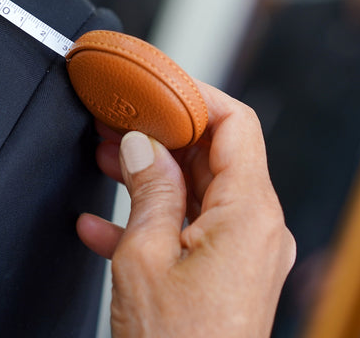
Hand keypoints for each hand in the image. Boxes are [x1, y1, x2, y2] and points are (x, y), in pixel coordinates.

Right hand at [77, 81, 294, 336]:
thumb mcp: (146, 255)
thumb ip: (148, 188)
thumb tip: (142, 145)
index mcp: (250, 214)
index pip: (236, 123)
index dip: (196, 94)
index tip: (158, 84)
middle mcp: (258, 229)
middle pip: (214, 155)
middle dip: (163, 133)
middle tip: (121, 119)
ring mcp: (245, 254)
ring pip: (198, 191)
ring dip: (151, 173)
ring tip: (106, 157)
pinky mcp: (226, 275)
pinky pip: (190, 230)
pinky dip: (151, 218)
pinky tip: (101, 222)